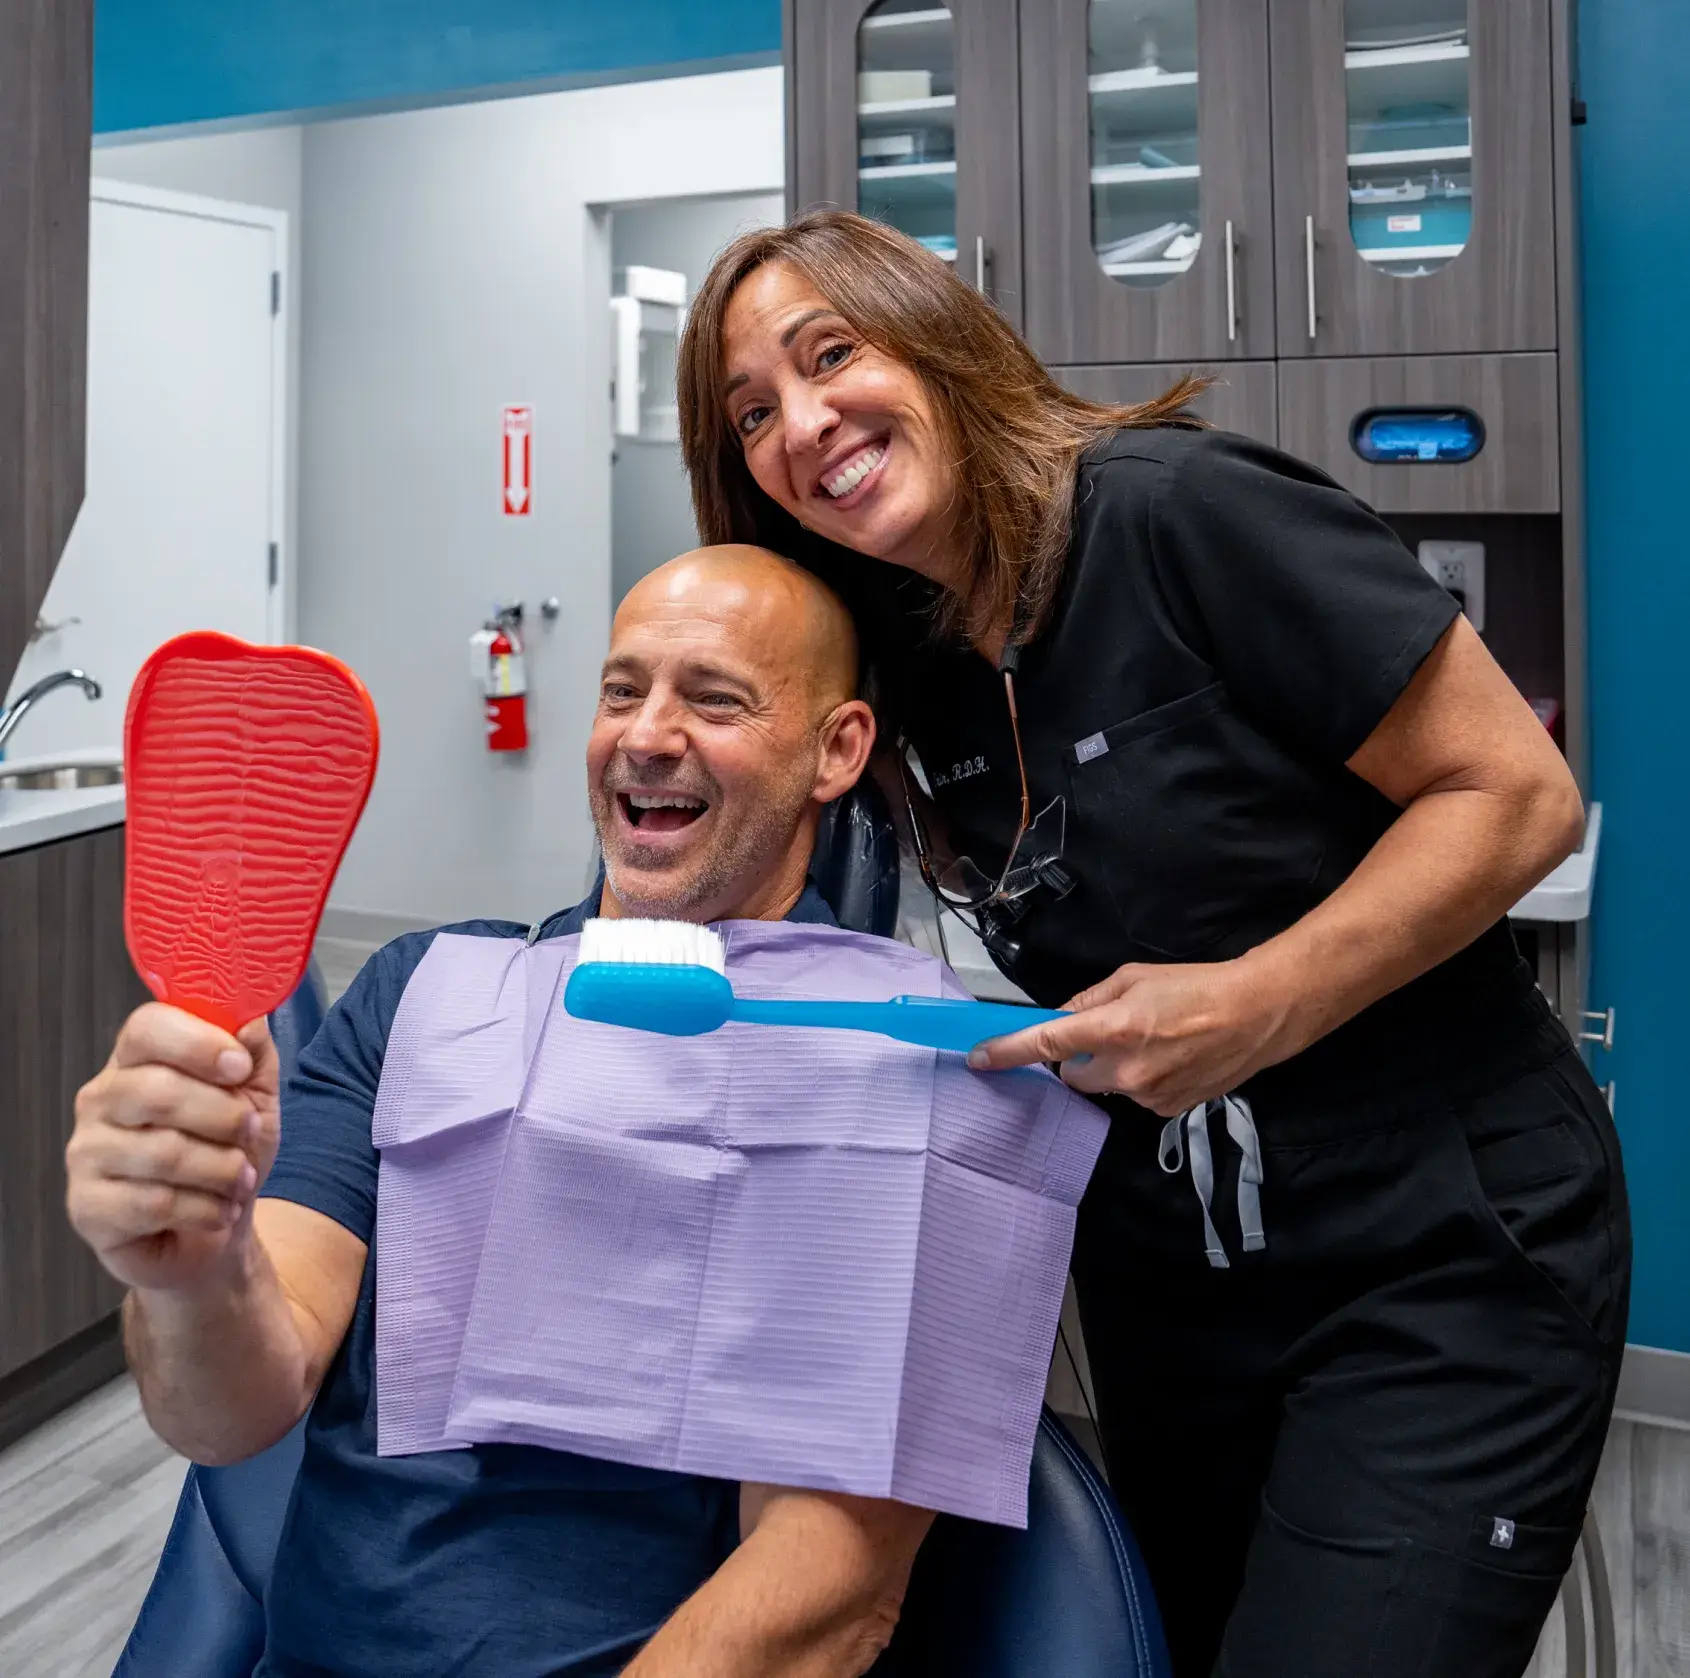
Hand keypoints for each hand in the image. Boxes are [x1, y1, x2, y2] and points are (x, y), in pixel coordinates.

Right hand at [67, 1004, 280, 1293]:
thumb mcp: (255, 1092)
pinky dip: (204, 1209)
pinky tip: (219, 1212)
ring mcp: (86, 1155)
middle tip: (249, 1131)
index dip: (198, 1044)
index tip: (238, 1067)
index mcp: (136, 1060)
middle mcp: (101, 1101)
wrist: (216, 1228)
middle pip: (157, 1091)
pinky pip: (153, 1204)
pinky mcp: (87, 1208)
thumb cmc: (226, 1150)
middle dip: (222, 1116)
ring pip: (162, 1153)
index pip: (147, 1029)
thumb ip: (252, 1050)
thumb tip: (248, 1017)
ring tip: (240, 1179)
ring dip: (221, 1169)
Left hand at [967, 958, 1291, 1116]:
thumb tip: (1059, 1017)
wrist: (1258, 1015)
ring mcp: (1148, 1096)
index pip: (1047, 1043)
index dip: (1007, 1052)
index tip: (979, 1059)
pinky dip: (1140, 1081)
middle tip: (1110, 1033)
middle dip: (1078, 1057)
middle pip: (1072, 1075)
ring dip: (1113, 1068)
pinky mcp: (1167, 1111)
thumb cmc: (1196, 985)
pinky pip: (1134, 1097)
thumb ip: (1089, 1000)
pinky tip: (1171, 1059)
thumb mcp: (1134, 977)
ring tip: (1154, 1042)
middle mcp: (1126, 1070)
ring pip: (1105, 1086)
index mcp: (1115, 1028)